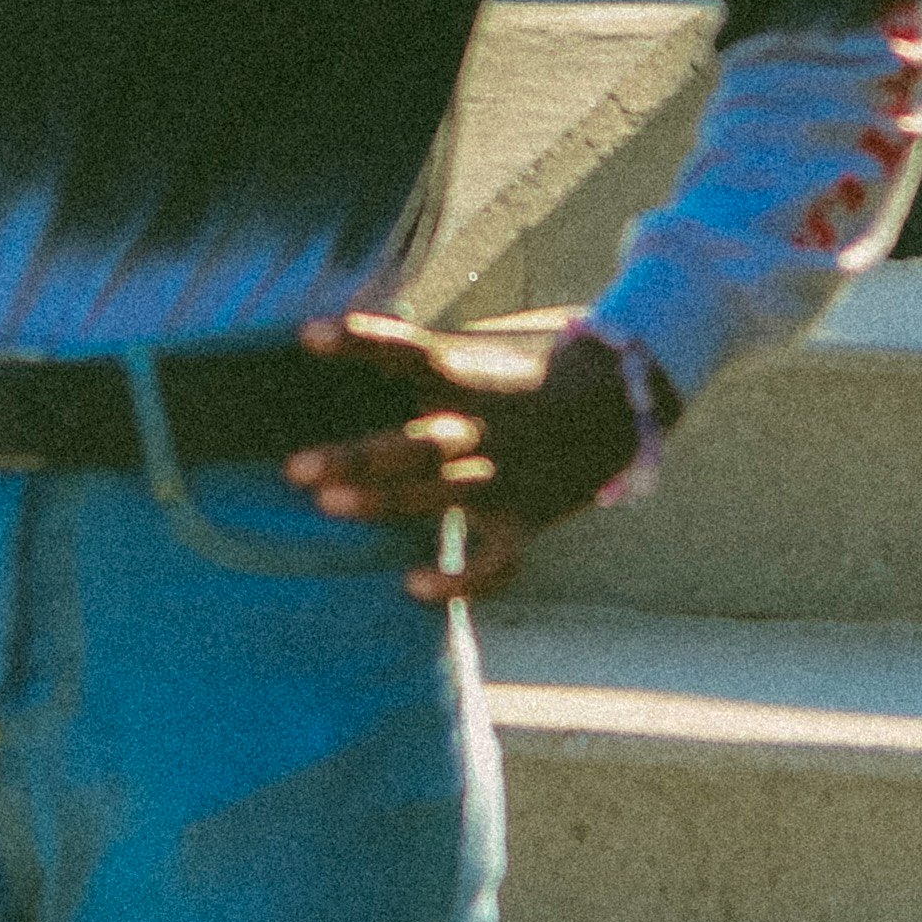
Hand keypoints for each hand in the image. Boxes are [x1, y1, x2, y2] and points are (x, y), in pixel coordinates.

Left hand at [283, 314, 660, 604]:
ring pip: (442, 495)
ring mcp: (510, 476)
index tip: (307, 334)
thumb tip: (339, 346)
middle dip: (357, 456)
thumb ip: (421, 353)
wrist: (625, 393)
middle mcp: (486, 426)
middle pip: (416, 442)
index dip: (360, 339)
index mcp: (470, 374)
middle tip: (296, 467)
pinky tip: (414, 587)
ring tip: (327, 504)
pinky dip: (461, 581)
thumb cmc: (531, 364)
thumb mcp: (480, 344)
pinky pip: (497, 561)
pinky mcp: (530, 519)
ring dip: (385, 502)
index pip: (407, 349)